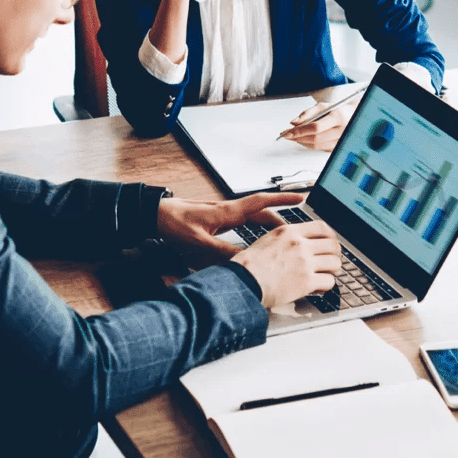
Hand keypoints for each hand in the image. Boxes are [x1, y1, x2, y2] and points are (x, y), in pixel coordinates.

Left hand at [156, 191, 296, 259]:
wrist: (155, 215)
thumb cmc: (174, 224)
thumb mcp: (199, 242)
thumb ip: (223, 252)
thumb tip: (245, 261)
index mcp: (228, 212)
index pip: (262, 201)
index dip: (283, 199)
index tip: (301, 197)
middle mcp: (229, 211)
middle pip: (263, 213)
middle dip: (281, 220)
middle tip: (297, 232)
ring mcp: (224, 215)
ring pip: (254, 219)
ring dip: (269, 226)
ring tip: (282, 240)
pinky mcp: (218, 221)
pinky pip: (244, 223)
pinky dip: (255, 230)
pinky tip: (257, 242)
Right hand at [232, 219, 339, 307]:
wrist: (242, 282)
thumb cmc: (248, 266)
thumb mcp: (267, 240)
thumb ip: (286, 239)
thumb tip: (299, 243)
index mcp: (289, 232)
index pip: (322, 227)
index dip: (331, 236)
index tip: (331, 242)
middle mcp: (299, 245)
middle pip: (333, 245)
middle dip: (334, 255)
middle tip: (330, 261)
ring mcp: (304, 263)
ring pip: (334, 263)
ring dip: (331, 270)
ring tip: (323, 275)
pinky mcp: (306, 281)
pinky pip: (329, 281)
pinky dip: (325, 286)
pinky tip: (318, 288)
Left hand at [278, 96, 356, 151]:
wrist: (354, 117)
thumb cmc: (338, 110)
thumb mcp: (323, 106)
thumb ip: (307, 113)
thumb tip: (294, 122)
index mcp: (338, 117)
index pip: (315, 127)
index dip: (300, 131)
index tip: (287, 132)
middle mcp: (341, 131)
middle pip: (315, 139)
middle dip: (298, 137)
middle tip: (286, 134)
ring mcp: (340, 141)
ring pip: (316, 146)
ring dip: (301, 142)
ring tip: (293, 136)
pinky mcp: (337, 147)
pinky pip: (319, 148)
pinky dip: (308, 144)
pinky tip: (303, 139)